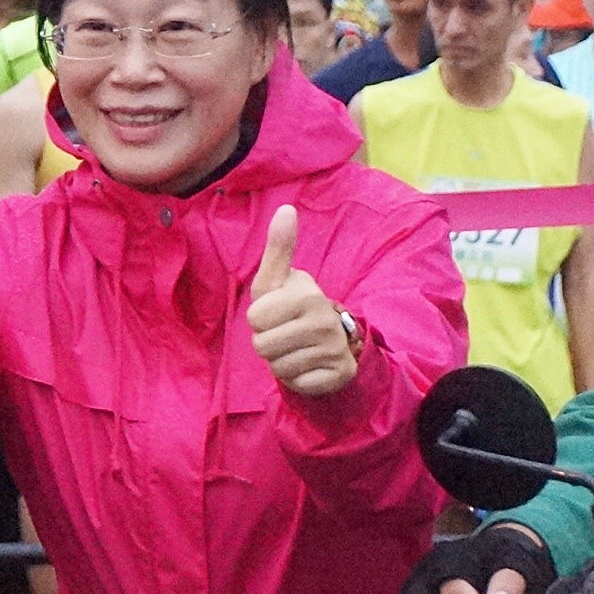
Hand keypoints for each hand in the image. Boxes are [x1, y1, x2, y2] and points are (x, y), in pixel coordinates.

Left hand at [245, 205, 358, 397]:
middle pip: (262, 346)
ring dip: (281, 362)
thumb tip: (286, 209)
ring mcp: (334, 348)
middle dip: (267, 344)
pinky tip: (309, 366)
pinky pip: (297, 384)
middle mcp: (324, 320)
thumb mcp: (279, 281)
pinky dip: (298, 379)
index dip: (259, 320)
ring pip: (278, 368)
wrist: (333, 343)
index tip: (276, 315)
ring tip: (296, 349)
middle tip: (285, 335)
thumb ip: (279, 248)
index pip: (254, 319)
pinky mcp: (338, 374)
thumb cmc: (292, 309)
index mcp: (306, 294)